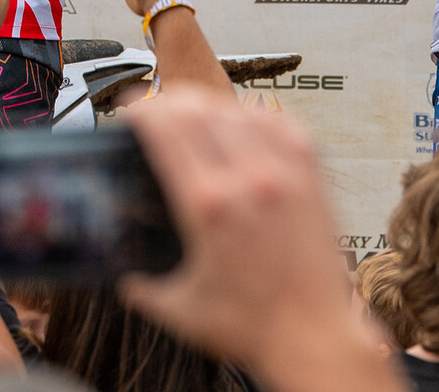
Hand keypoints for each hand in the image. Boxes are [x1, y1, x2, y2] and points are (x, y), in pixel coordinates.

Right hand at [121, 92, 391, 388]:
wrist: (314, 337)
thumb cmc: (253, 328)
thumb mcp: (181, 311)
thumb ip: (144, 292)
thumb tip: (124, 281)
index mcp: (207, 207)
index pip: (165, 131)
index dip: (141, 110)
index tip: (128, 109)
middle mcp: (245, 180)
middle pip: (197, 111)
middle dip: (168, 101)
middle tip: (155, 108)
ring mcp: (283, 174)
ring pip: (238, 110)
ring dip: (209, 103)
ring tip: (194, 110)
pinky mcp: (311, 177)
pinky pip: (280, 122)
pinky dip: (255, 112)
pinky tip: (244, 117)